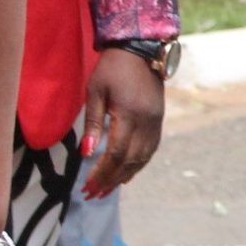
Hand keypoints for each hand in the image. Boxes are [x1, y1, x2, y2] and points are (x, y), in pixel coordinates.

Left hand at [80, 48, 164, 198]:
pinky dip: (137, 165)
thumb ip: (92, 124)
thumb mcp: (95, 92)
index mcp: (129, 114)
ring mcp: (156, 122)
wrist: (141, 50)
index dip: (101, 173)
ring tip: (106, 190)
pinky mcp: (159, 121)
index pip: (115, 153)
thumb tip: (86, 154)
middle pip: (129, 160)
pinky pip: (150, 150)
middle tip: (92, 195)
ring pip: (142, 158)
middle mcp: (147, 122)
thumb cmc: (111, 69)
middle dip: (110, 180)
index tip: (86, 187)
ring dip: (124, 177)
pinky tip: (126, 175)